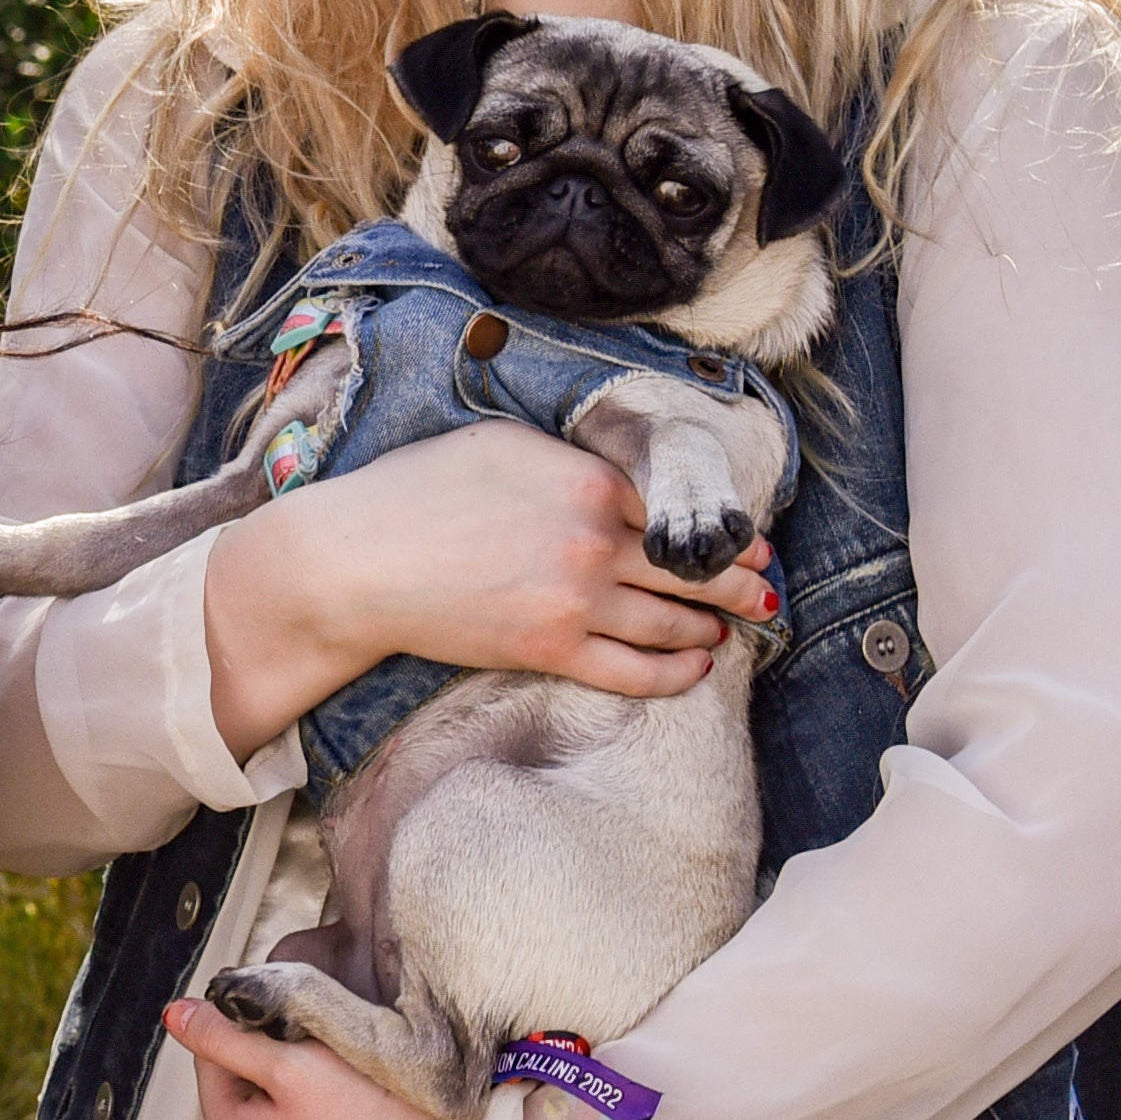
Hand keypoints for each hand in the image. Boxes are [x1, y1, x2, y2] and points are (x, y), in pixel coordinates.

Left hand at [166, 996, 464, 1119]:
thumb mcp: (296, 1066)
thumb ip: (228, 1039)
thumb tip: (176, 1017)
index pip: (216, 1061)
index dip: (254, 1032)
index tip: (299, 1029)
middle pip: (249, 1104)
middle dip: (281, 1079)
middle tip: (337, 1070)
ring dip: (305, 1119)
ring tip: (358, 1110)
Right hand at [200, 418, 778, 756]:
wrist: (356, 561)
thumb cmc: (415, 492)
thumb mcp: (501, 445)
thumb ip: (573, 462)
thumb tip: (622, 483)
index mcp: (587, 483)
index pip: (683, 512)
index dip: (726, 534)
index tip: (749, 544)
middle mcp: (593, 542)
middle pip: (695, 571)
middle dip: (742, 587)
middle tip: (764, 594)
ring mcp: (575, 600)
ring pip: (673, 623)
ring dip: (711, 630)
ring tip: (727, 632)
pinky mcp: (551, 648)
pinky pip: (636, 672)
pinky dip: (677, 673)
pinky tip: (695, 668)